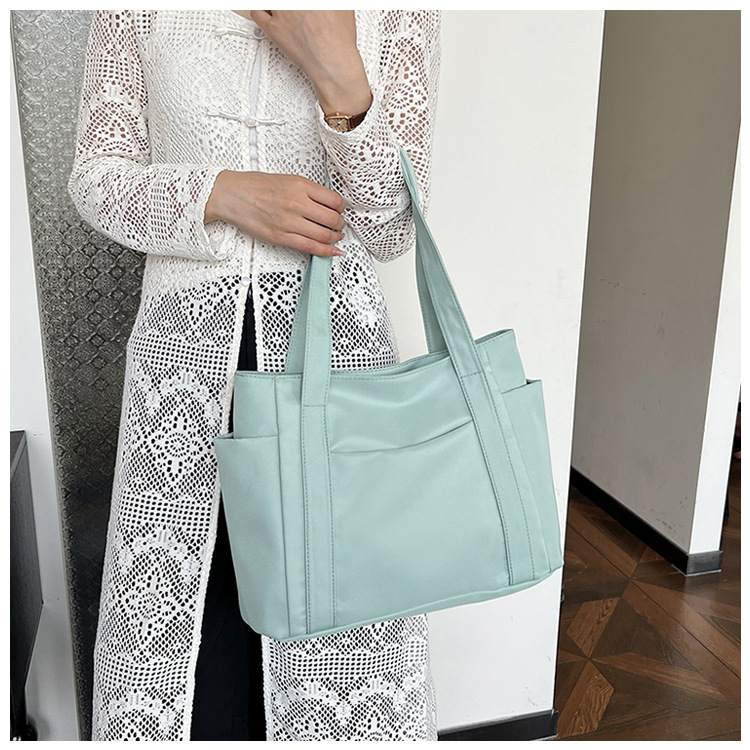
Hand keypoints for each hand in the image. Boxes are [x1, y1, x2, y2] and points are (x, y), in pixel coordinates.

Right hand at [205, 170, 346, 256]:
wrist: (231, 195)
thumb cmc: (255, 186)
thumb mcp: (286, 179)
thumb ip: (307, 191)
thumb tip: (327, 203)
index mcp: (300, 185)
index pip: (334, 200)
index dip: (341, 208)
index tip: (340, 211)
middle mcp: (297, 203)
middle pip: (333, 219)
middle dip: (340, 224)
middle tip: (339, 225)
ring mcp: (289, 222)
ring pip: (324, 235)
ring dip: (335, 238)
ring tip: (335, 237)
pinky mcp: (281, 237)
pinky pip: (310, 247)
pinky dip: (326, 251)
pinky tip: (333, 252)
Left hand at [245, 10, 372, 114]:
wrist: (331, 62)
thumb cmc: (338, 39)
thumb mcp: (343, 8)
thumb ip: (331, 3)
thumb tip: (328, 5)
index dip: (299, 3)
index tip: (300, 6)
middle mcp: (291, 3)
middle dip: (285, 6)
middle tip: (290, 10)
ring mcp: (280, 12)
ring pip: (267, 2)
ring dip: (271, 5)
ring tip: (277, 10)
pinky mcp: (273, 28)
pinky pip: (256, 13)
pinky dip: (258, 10)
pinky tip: (264, 12)